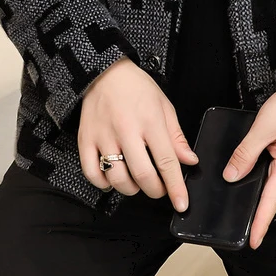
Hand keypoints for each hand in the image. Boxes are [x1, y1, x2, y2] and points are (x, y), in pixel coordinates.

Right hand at [78, 55, 198, 212]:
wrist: (104, 71)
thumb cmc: (137, 87)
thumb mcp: (164, 105)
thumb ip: (176, 136)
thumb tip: (189, 161)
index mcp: (150, 120)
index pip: (167, 161)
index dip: (175, 186)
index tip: (181, 203)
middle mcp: (127, 130)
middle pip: (143, 175)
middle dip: (155, 190)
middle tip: (159, 188)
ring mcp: (104, 136)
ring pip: (118, 179)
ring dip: (131, 189)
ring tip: (137, 181)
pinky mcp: (86, 139)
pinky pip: (92, 173)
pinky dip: (104, 184)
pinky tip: (113, 179)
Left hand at [222, 80, 275, 248]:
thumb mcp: (263, 127)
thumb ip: (246, 153)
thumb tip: (232, 176)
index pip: (271, 201)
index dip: (260, 222)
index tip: (252, 241)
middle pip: (269, 191)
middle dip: (253, 201)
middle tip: (233, 211)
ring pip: (270, 177)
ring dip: (255, 180)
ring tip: (237, 183)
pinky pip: (274, 166)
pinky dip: (261, 167)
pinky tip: (249, 164)